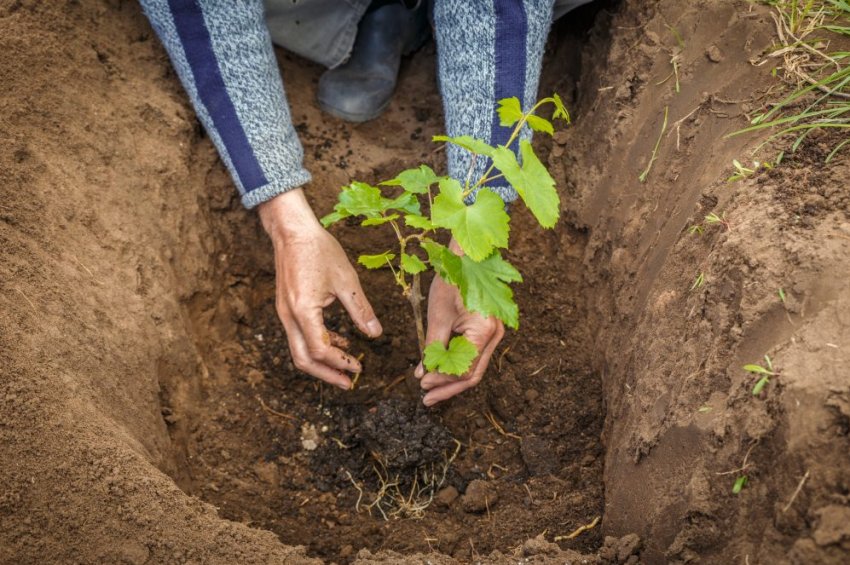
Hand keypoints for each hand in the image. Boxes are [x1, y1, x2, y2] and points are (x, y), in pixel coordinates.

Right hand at [258, 189, 381, 389]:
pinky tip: (338, 341)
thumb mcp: (346, 280)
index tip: (359, 368)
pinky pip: (299, 335)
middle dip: (326, 374)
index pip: (321, 350)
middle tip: (348, 383)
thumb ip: (361, 310)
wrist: (292, 231)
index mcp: (304, 311)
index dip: (341, 362)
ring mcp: (284, 313)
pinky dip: (317, 344)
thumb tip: (376, 334)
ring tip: (345, 367)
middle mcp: (289, 316)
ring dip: (321, 363)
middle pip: (303, 359)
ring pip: (298, 350)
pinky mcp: (286, 308)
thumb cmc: (319, 250)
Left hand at [414, 239, 504, 405]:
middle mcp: (496, 336)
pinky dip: (457, 365)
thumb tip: (424, 374)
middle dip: (448, 388)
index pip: (464, 371)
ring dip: (452, 380)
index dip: (443, 381)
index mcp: (485, 332)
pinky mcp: (487, 330)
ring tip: (431, 390)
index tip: (422, 385)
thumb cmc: (452, 281)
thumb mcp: (438, 317)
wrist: (465, 257)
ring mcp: (494, 334)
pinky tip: (440, 371)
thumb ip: (432, 348)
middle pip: (473, 374)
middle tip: (427, 399)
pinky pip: (474, 355)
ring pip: (474, 367)